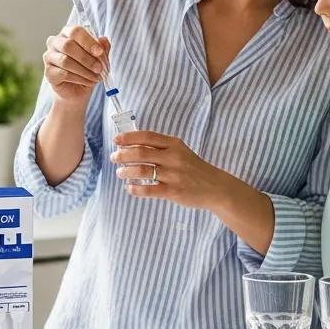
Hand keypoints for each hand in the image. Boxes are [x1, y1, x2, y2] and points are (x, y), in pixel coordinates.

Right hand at [42, 26, 110, 104]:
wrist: (77, 89)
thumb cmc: (87, 68)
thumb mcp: (98, 58)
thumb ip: (102, 48)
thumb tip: (104, 40)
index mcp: (67, 33)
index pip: (75, 31)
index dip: (88, 41)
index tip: (100, 52)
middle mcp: (55, 42)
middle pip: (68, 45)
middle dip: (86, 58)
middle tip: (99, 68)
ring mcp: (49, 57)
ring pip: (65, 61)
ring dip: (84, 70)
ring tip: (96, 77)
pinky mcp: (48, 72)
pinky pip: (63, 74)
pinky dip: (79, 79)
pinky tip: (88, 82)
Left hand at [110, 130, 242, 210]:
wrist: (215, 187)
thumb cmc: (193, 168)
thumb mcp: (180, 151)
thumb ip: (160, 147)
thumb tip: (131, 146)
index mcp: (174, 144)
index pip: (147, 137)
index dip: (129, 137)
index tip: (116, 140)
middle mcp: (173, 157)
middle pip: (141, 153)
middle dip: (123, 155)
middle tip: (114, 158)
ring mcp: (174, 175)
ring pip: (142, 171)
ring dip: (126, 171)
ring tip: (120, 173)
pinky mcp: (173, 191)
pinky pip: (148, 190)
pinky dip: (135, 189)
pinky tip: (129, 188)